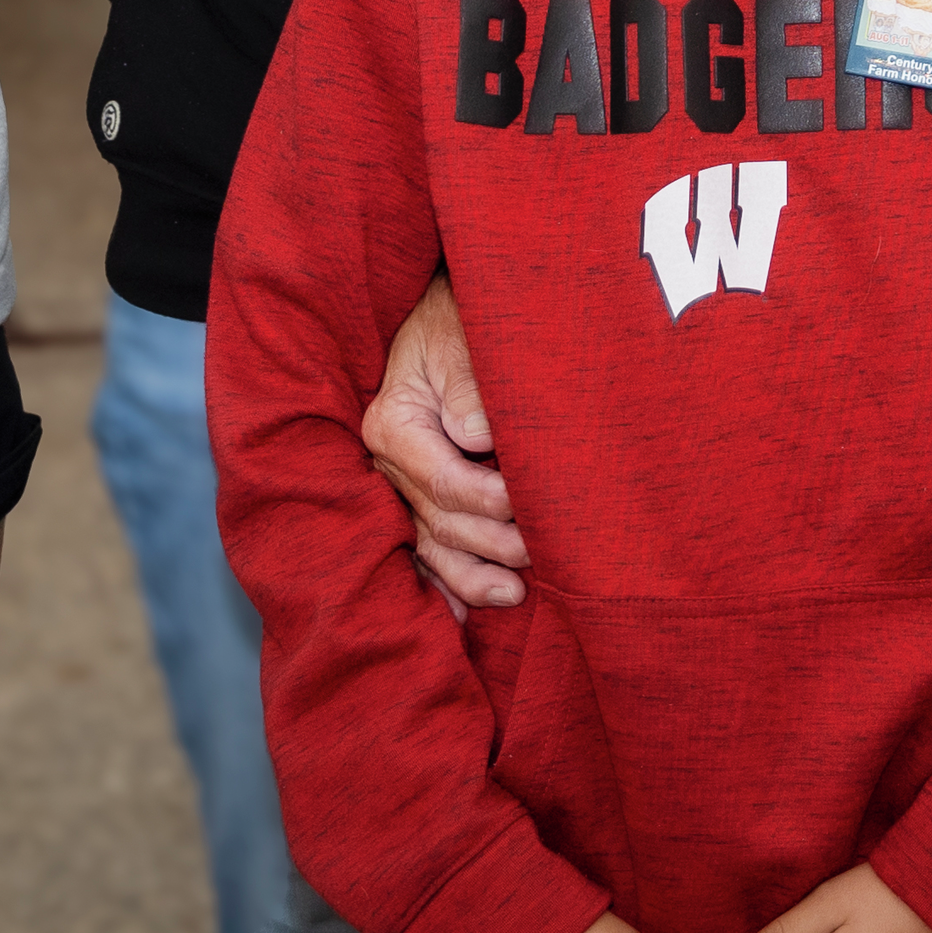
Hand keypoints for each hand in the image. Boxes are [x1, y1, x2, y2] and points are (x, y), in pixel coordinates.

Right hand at [363, 272, 525, 611]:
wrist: (441, 312)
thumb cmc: (455, 317)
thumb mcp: (458, 332)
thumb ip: (467, 383)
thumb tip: (479, 437)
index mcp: (394, 423)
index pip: (442, 479)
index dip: (488, 499)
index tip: (530, 503)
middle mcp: (388, 462)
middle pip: (439, 520)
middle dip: (492, 542)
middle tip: (543, 552)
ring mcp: (398, 486)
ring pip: (431, 545)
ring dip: (472, 575)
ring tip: (514, 596)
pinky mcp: (415, 498)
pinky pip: (423, 550)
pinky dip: (443, 584)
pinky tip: (459, 620)